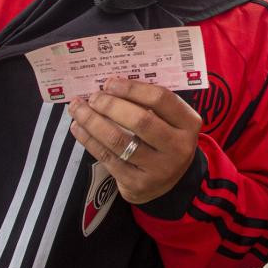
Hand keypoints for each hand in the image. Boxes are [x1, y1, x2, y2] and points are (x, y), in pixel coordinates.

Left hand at [67, 79, 202, 204]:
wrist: (169, 183)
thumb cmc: (164, 139)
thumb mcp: (170, 121)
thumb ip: (150, 103)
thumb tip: (110, 85)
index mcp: (189, 123)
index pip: (161, 99)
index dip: (132, 88)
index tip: (109, 82)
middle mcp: (178, 147)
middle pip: (140, 121)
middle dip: (111, 105)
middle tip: (93, 97)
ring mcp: (158, 169)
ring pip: (119, 141)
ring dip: (93, 122)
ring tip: (78, 109)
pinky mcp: (137, 184)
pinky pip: (108, 158)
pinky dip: (89, 140)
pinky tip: (78, 128)